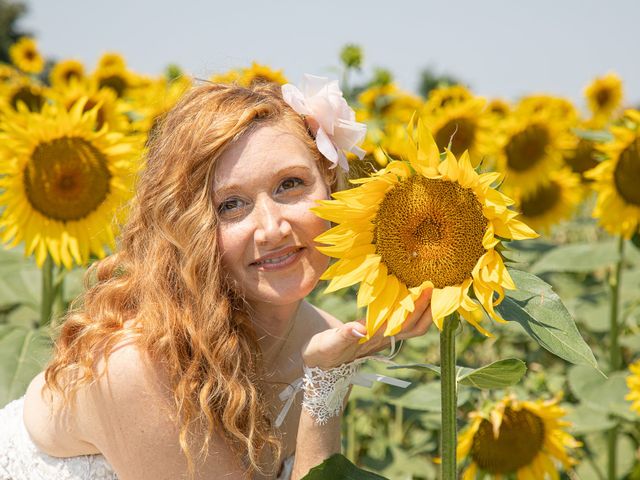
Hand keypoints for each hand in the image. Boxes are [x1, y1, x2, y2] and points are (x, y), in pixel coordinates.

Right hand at [302, 289, 432, 368]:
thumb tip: (360, 328)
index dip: (418, 307)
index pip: (404, 322)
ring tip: (433, 292)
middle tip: (439, 286)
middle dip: (429, 308)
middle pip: (415, 326)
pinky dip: (414, 312)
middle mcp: (384, 339)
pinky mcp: (380, 335)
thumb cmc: (323, 352)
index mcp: (375, 338)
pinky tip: (415, 299)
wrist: (320, 367)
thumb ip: (344, 334)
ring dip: (425, 312)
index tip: (428, 288)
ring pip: (412, 327)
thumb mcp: (329, 343)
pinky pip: (404, 325)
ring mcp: (383, 339)